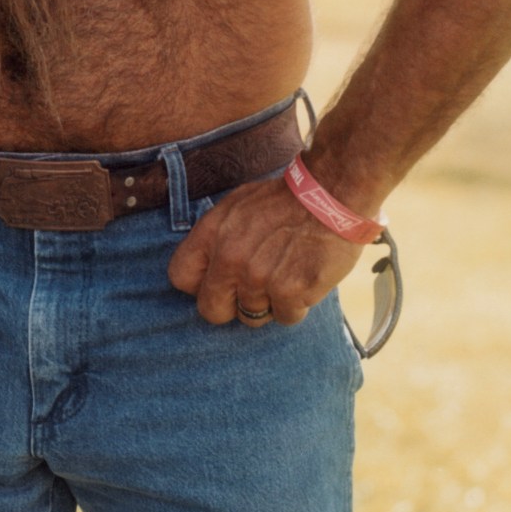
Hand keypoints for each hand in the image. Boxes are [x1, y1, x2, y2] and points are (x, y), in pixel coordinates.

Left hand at [167, 177, 360, 327]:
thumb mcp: (237, 205)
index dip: (199, 283)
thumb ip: (216, 237)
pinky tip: (304, 279)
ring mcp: (260, 277)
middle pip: (211, 310)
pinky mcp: (290, 292)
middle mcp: (230, 257)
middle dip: (230, 306)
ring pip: (252, 317)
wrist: (330, 194)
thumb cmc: (284, 200)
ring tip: (285, 273)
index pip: (180, 276)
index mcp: (213, 232)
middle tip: (252, 290)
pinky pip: (285, 317)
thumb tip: (203, 268)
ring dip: (268, 302)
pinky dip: (296, 305)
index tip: (216, 281)